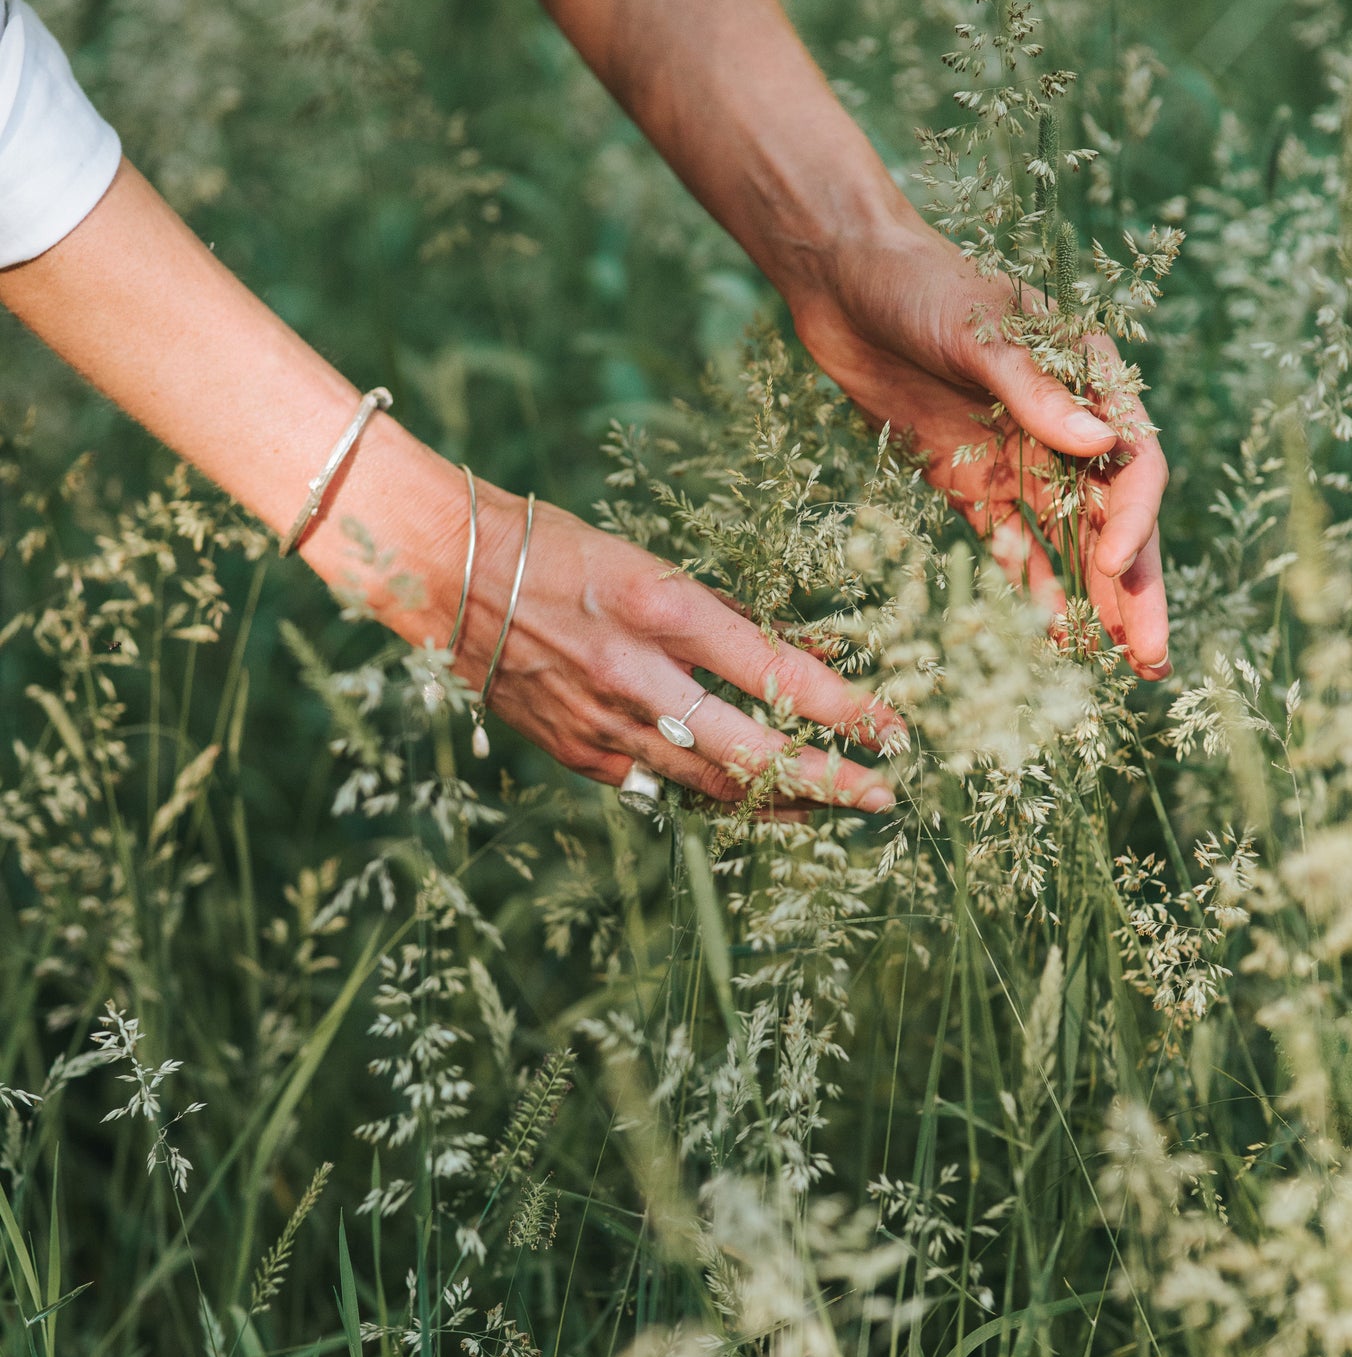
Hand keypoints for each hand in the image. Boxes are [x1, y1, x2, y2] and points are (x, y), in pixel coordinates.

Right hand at [456, 484, 898, 809]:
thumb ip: (729, 617)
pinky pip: (663, 787)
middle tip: (884, 794)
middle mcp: (636, 677)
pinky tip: (748, 794)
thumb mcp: (653, 566)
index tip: (896, 728)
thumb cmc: (558, 551)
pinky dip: (712, 791)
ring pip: (712, 786)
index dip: (847, 711)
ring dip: (779, 800)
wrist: (450, 573)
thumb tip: (808, 653)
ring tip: (829, 805)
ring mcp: (604, 725)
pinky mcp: (578, 754)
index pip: (778, 675)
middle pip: (755, 753)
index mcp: (663, 610)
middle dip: (830, 781)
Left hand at [790, 219, 1170, 677]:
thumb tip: (1099, 444)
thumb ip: (1033, 389)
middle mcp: (1064, 423)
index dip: (1131, 520)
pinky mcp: (969, 479)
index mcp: (1087, 377)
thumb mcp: (976, 330)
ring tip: (1119, 666)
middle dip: (1134, 589)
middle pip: (1113, 517)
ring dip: (1095, 601)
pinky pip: (1010, 543)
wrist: (843, 281)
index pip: (1131, 462)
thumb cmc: (919, 285)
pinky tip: (1056, 636)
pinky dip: (1032, 587)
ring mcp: (1018, 456)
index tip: (1112, 567)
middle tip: (1151, 661)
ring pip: (1069, 541)